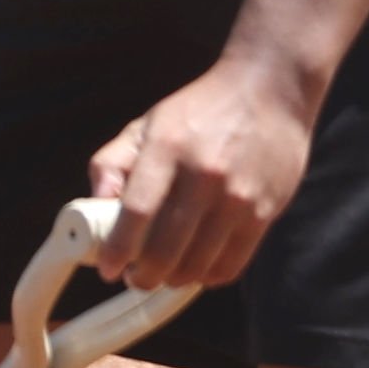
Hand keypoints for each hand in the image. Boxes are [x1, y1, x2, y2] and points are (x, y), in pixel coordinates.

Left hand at [88, 57, 324, 289]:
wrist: (273, 87)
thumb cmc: (203, 109)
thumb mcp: (147, 124)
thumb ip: (111, 162)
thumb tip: (96, 206)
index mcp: (167, 149)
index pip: (134, 214)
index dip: (116, 250)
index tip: (108, 268)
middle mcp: (205, 174)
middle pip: (166, 249)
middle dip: (144, 276)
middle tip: (136, 277)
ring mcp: (240, 194)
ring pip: (199, 263)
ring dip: (176, 280)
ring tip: (167, 274)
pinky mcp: (269, 208)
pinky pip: (234, 262)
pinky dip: (210, 275)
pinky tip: (200, 268)